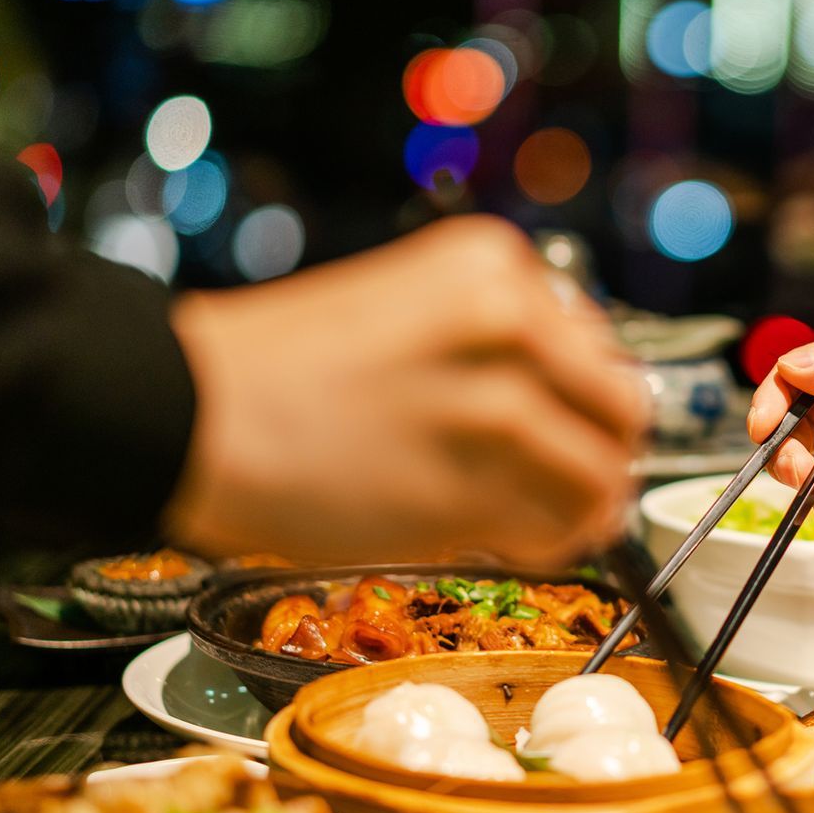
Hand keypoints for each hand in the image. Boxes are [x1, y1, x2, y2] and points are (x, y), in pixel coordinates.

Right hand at [164, 216, 647, 568]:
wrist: (190, 411)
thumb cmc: (284, 369)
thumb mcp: (410, 308)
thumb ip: (496, 343)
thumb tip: (571, 406)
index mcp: (495, 268)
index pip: (599, 345)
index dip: (585, 400)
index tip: (563, 426)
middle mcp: (510, 325)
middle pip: (624, 410)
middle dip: (603, 453)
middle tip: (572, 483)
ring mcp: (497, 408)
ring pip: (601, 478)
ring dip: (581, 511)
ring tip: (537, 520)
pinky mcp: (472, 489)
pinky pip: (555, 532)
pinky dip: (546, 544)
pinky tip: (504, 539)